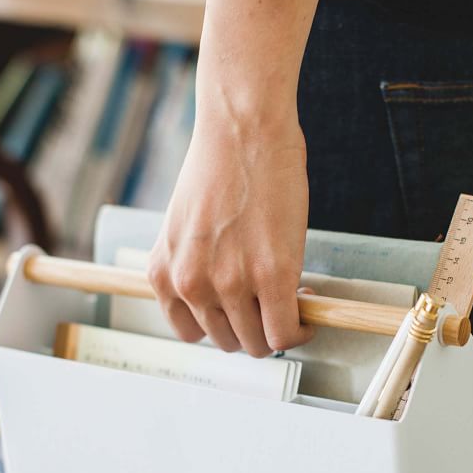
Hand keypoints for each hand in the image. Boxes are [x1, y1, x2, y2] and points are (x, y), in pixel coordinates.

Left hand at [148, 117, 313, 357]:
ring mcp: (230, 284)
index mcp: (164, 275)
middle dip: (253, 328)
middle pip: (228, 341)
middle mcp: (191, 285)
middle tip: (273, 304)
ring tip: (292, 301)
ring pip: (258, 344)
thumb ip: (197, 268)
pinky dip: (301, 331)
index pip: (192, 334)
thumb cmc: (219, 166)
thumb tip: (227, 299)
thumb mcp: (186, 227)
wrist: (242, 128)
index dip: (222, 326)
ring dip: (278, 329)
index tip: (241, 313)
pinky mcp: (272, 276)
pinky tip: (309, 308)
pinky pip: (286, 333)